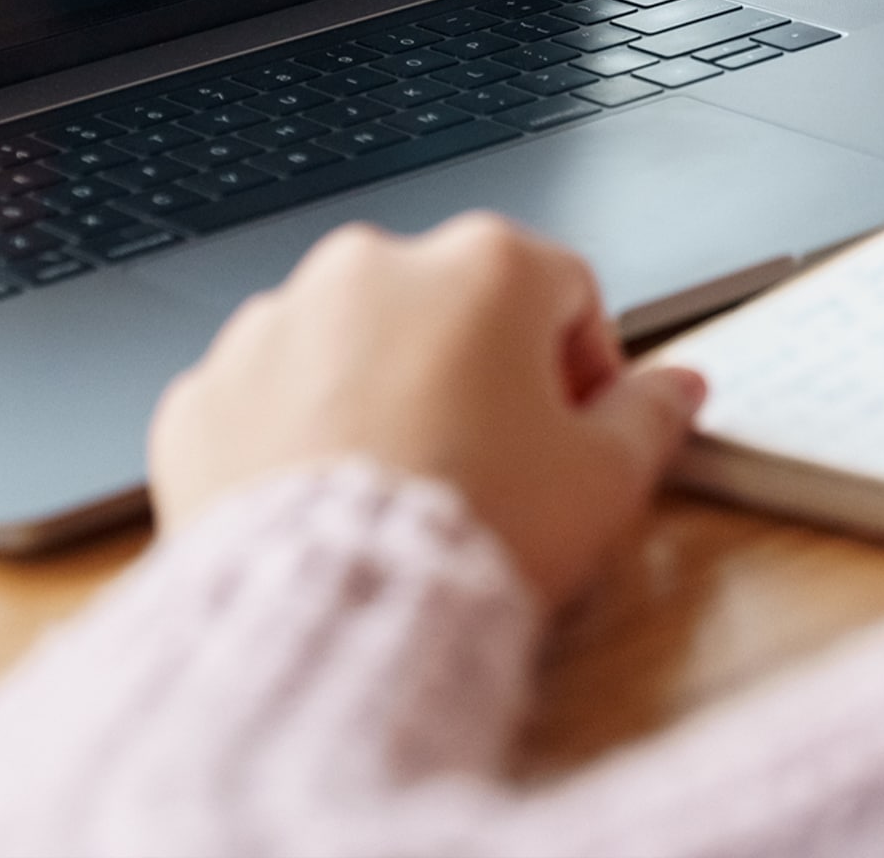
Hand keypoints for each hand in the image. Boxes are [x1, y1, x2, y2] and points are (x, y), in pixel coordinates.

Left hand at [148, 215, 706, 609]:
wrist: (333, 617)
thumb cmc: (476, 535)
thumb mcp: (604, 482)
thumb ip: (650, 417)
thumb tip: (679, 387)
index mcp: (483, 266)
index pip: (563, 289)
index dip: (585, 365)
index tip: (577, 432)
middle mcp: (373, 266)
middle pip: (452, 305)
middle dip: (477, 372)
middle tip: (493, 467)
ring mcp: (277, 322)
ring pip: (353, 343)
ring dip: (382, 392)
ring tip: (403, 489)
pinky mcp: (204, 390)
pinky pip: (265, 397)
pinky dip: (293, 436)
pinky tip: (327, 502)